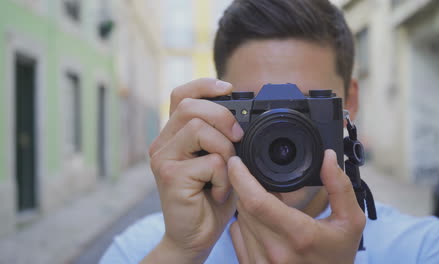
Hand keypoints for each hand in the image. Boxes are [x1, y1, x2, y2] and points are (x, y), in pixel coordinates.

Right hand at [143, 78, 242, 263]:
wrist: (195, 237)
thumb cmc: (209, 199)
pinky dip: (224, 177)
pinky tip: (219, 192)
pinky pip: (210, 161)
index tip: (230, 88)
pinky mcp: (170, 176)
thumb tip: (242, 117)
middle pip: (190, 106)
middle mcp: (162, 143)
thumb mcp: (219, 161)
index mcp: (174, 136)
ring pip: (199, 129)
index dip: (204, 85)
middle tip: (239, 138)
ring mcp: (163, 158)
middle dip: (223, 117)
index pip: (181, 95)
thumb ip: (221, 138)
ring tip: (226, 173)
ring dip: (225, 150)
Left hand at [228, 150, 365, 263]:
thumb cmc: (338, 257)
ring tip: (269, 205)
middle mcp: (275, 251)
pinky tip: (263, 224)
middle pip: (245, 206)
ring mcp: (261, 263)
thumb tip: (328, 157)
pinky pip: (236, 236)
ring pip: (240, 219)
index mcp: (299, 235)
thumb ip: (339, 188)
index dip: (241, 177)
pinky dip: (245, 223)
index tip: (236, 161)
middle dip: (248, 188)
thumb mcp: (350, 222)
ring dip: (248, 206)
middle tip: (263, 183)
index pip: (256, 201)